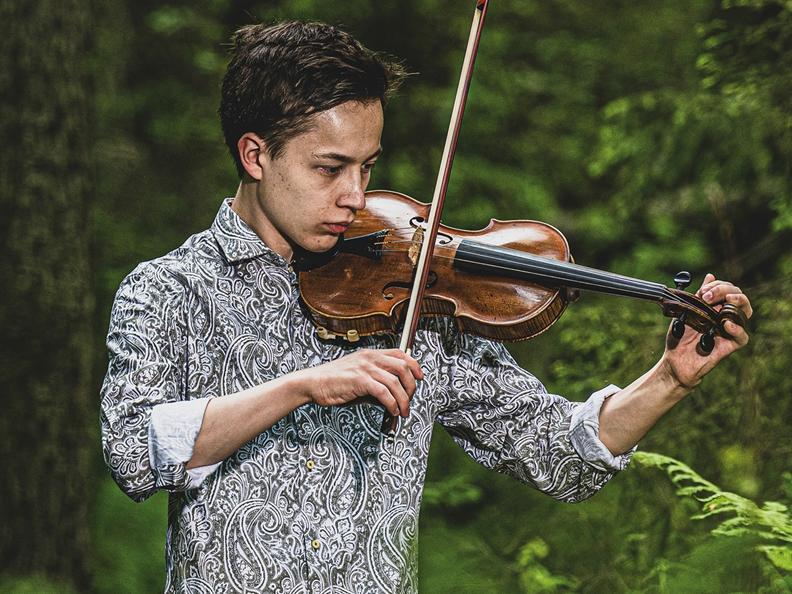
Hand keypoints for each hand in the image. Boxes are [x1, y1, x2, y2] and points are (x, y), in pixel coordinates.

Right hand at [294, 349, 423, 416]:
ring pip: (395, 382)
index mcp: (370, 354)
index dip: (414, 365)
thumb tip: (393, 396)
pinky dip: (391, 403)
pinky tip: (391, 411)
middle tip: (409, 401)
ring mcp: (364, 368)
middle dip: (411, 386)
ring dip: (403, 400)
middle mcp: (369, 358)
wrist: (312, 383)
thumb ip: (376, 382)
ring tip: (402, 411)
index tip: (420, 378)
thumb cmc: (333, 382)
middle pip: (402, 367)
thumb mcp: (358, 376)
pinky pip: (383, 392)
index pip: (400, 354)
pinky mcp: (358, 380)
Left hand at [661, 273, 752, 391]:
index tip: (703, 290)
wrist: (674, 360)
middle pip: (738, 297)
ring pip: (746, 313)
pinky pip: (742, 337)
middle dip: (725, 290)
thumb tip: (710, 275)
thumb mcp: (686, 312)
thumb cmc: (679, 336)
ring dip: (737, 303)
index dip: (718, 286)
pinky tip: (725, 324)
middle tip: (707, 296)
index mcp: (716, 307)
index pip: (727, 289)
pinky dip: (737, 328)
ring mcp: (728, 331)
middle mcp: (725, 317)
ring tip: (726, 301)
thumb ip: (698, 296)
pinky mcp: (729, 346)